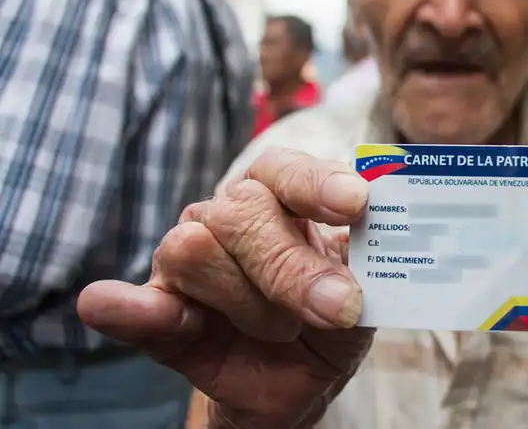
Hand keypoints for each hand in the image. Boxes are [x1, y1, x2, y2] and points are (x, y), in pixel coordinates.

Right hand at [78, 148, 373, 428]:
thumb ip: (370, 259)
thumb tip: (384, 230)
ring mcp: (186, 263)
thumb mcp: (367, 290)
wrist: (303, 382)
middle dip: (292, 267)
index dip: (317, 183)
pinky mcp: (159, 314)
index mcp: (281, 197)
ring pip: (196, 251)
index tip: (355, 204)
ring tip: (281, 330)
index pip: (285, 169)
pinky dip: (127, 307)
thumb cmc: (334, 317)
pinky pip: (134, 306)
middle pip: (242, 213)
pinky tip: (119, 307)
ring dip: (251, 303)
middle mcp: (227, 217)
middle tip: (337, 307)